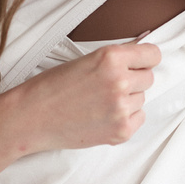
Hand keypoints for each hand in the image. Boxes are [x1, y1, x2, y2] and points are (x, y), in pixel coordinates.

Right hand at [21, 40, 161, 151]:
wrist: (31, 118)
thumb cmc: (51, 87)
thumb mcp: (85, 60)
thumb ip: (115, 58)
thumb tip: (143, 52)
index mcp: (111, 58)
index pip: (153, 54)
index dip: (144, 59)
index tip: (139, 63)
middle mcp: (119, 82)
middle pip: (148, 78)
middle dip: (133, 80)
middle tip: (108, 85)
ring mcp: (121, 109)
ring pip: (142, 99)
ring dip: (127, 99)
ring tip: (100, 101)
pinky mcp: (121, 131)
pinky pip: (139, 118)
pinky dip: (126, 117)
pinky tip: (104, 115)